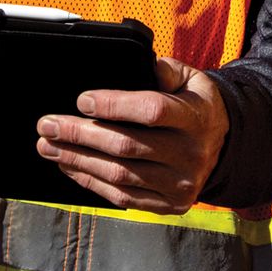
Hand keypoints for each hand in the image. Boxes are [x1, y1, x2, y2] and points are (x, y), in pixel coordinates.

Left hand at [35, 55, 227, 213]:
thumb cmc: (196, 107)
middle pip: (127, 146)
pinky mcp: (169, 204)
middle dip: (80, 135)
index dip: (114, 106)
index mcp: (196, 118)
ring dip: (77, 160)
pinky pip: (122, 197)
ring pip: (119, 174)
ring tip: (48, 146)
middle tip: (47, 125)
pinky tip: (70, 166)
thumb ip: (166, 70)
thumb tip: (144, 66)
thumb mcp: (191, 79)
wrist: (223, 147)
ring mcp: (180, 184)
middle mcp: (190, 154)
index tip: (82, 100)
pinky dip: (91, 181)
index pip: (152, 111)